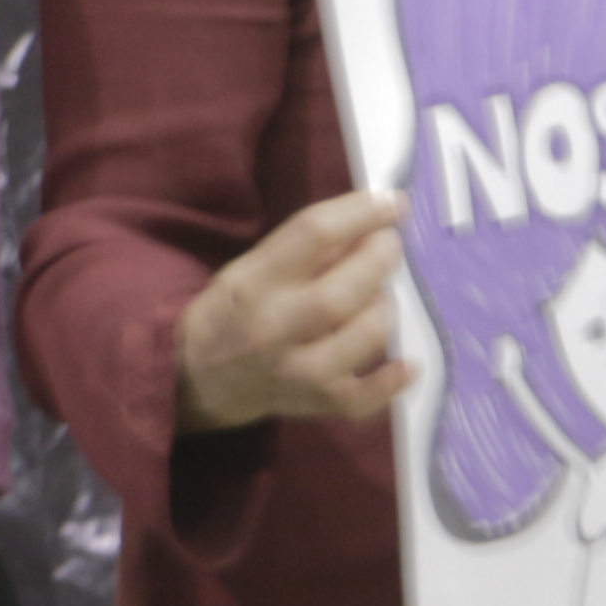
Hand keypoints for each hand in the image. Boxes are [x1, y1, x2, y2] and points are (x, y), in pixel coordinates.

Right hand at [177, 189, 419, 431]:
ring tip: (383, 296)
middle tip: (391, 245)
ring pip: (358, 341)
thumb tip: (367, 225)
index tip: (393, 201)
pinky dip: (392, 382)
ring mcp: (295, 372)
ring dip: (384, 309)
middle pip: (340, 292)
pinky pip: (363, 399)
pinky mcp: (314, 404)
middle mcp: (272, 327)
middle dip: (379, 260)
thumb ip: (304, 250)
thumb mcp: (251, 268)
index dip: (360, 212)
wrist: (197, 380)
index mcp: (253, 282)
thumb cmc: (231, 311)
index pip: (312, 235)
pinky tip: (408, 362)